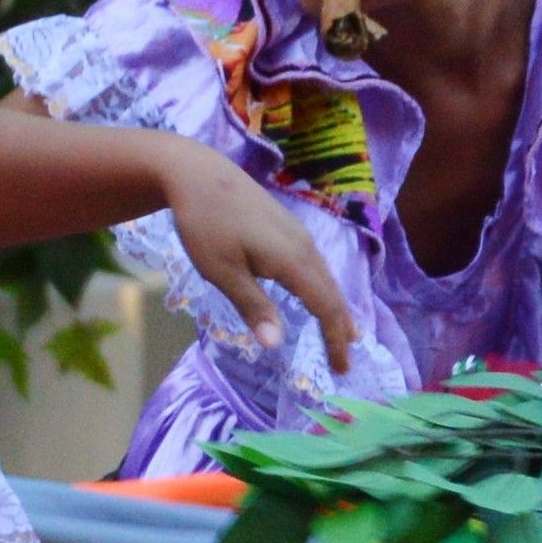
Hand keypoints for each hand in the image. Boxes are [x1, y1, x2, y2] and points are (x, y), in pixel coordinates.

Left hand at [158, 141, 363, 369]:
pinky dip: (325, 289)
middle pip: (333, 293)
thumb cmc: (205, 224)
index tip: (340, 368)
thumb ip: (253, 307)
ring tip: (343, 333)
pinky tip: (318, 293)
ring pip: (327, 278)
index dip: (335, 339)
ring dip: (336, 308)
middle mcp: (304, 247)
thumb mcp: (222, 272)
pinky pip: (317, 265)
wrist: (197, 173)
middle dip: (341, 328)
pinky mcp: (288, 227)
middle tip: (344, 360)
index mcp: (292, 260)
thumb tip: (275, 344)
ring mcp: (298, 234)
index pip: (325, 307)